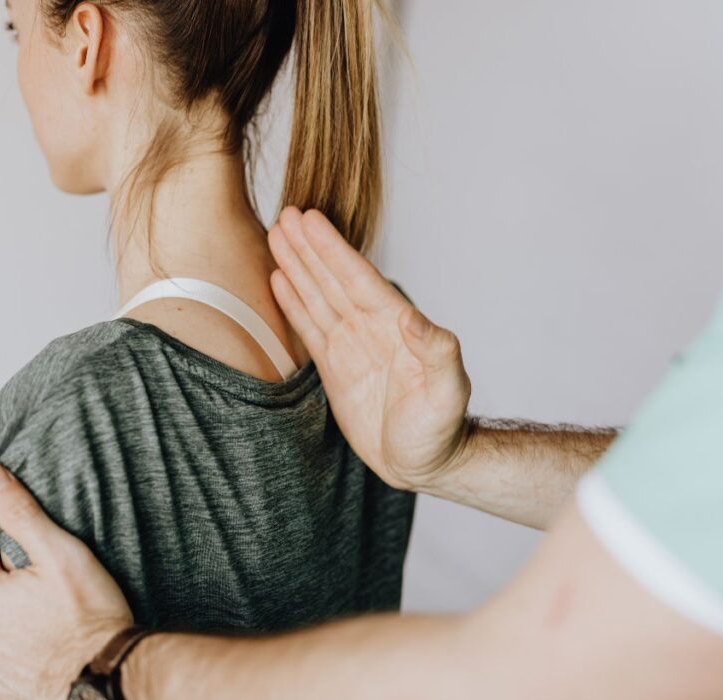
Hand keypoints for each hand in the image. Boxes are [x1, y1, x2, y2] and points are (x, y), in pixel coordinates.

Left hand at [0, 460, 133, 699]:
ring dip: (23, 623)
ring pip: (2, 630)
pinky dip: (30, 655)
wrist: (109, 686)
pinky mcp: (8, 693)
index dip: (17, 557)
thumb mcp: (59, 552)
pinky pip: (13, 662)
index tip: (46, 564)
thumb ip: (20, 512)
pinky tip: (61, 651)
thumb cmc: (89, 619)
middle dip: (18, 590)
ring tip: (65, 622)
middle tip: (61, 592)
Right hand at [268, 207, 471, 490]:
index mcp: (395, 326)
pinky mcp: (335, 367)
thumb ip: (436, 351)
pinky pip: (310, 327)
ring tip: (275, 235)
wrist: (424, 463)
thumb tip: (412, 316)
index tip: (310, 220)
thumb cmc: (440, 431)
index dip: (332, 249)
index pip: (358, 279)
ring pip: (318, 296)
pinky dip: (294, 303)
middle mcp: (370, 328)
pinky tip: (278, 280)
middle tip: (285, 214)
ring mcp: (352, 345)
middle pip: (332, 279)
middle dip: (309, 248)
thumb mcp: (446, 392)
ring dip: (297, 266)